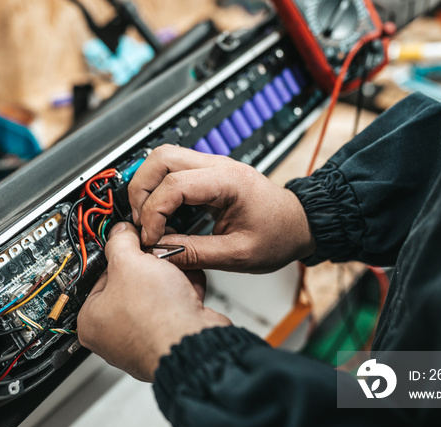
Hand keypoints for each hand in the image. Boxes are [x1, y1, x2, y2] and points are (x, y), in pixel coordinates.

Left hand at [77, 222, 230, 381]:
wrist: (195, 342)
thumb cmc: (156, 318)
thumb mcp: (129, 262)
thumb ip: (121, 241)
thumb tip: (121, 232)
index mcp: (92, 321)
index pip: (101, 274)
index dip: (120, 254)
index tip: (132, 242)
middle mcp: (115, 334)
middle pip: (131, 282)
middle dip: (150, 264)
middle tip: (158, 257)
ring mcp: (145, 337)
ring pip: (156, 292)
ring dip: (170, 275)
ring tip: (177, 269)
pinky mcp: (171, 336)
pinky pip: (175, 305)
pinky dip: (184, 291)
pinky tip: (189, 284)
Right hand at [128, 145, 314, 272]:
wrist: (300, 224)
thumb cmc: (280, 235)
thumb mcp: (238, 255)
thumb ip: (195, 253)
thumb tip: (159, 252)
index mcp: (229, 181)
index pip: (174, 185)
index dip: (154, 213)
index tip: (151, 238)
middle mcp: (219, 165)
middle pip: (160, 157)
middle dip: (141, 189)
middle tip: (140, 221)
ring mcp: (212, 166)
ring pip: (162, 157)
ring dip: (146, 185)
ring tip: (146, 217)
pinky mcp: (208, 174)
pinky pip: (172, 169)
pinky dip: (158, 188)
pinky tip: (159, 213)